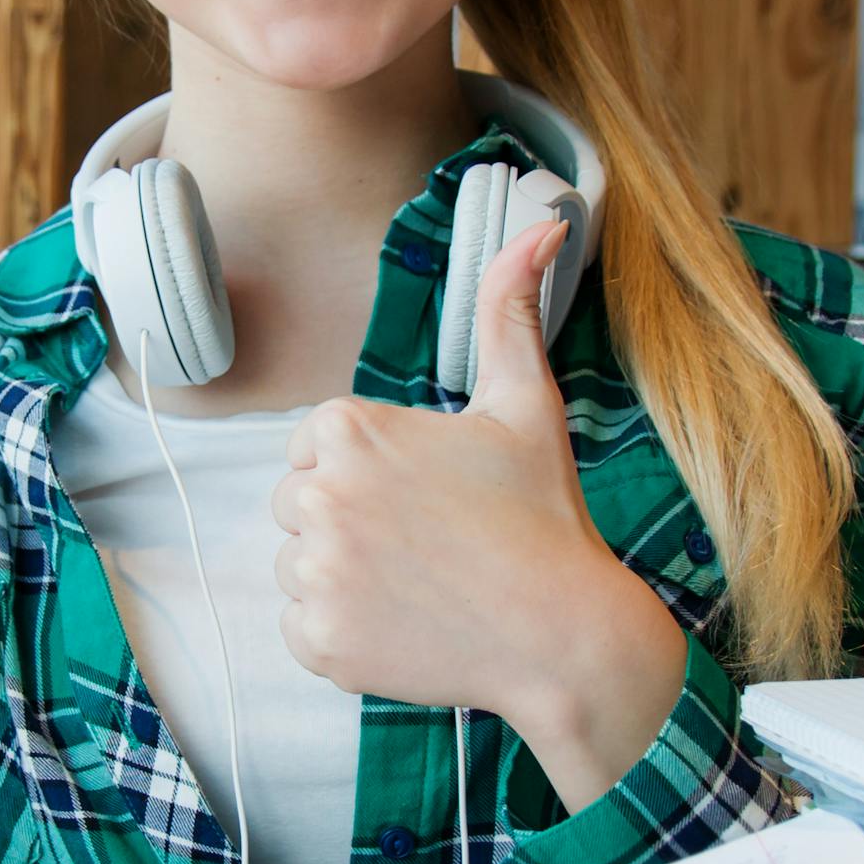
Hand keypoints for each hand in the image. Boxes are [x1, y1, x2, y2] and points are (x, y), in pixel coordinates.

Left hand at [270, 219, 688, 811]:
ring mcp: (315, 572)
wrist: (564, 634)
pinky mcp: (318, 641)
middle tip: (429, 544)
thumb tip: (546, 222)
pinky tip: (405, 624)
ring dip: (345, 578)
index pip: (315, 449)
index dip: (371, 474)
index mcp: (349, 428)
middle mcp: (318, 495)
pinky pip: (302, 628)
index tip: (426, 497)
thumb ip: (510, 307)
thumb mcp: (525, 401)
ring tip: (420, 585)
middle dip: (352, 523)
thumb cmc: (544, 514)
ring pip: (299, 566)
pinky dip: (344, 633)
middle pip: (299, 506)